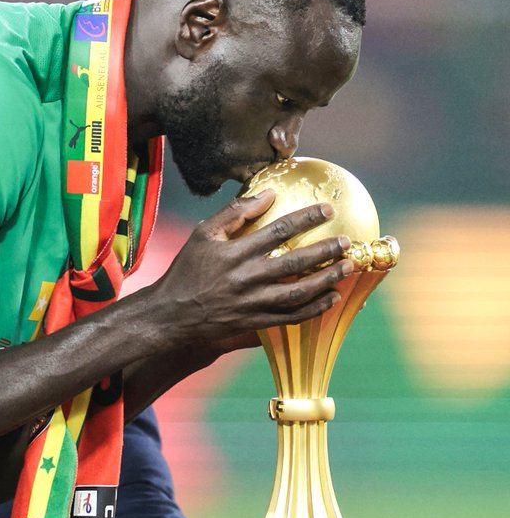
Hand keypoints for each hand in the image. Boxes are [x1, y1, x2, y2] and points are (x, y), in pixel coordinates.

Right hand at [147, 190, 352, 345]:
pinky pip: (290, 318)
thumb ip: (234, 213)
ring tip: (347, 268)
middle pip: (294, 263)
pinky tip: (331, 298)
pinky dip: (314, 309)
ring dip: (326, 280)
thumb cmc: (187, 269)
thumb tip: (268, 195)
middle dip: (325, 251)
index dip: (306, 219)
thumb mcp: (202, 234)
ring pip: (297, 293)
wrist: (171, 314)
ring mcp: (251, 303)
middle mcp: (245, 278)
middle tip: (347, 242)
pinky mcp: (254, 323)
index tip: (328, 211)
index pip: (277, 231)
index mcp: (233, 253)